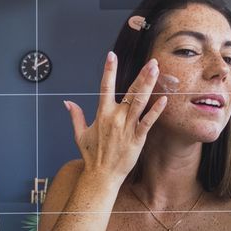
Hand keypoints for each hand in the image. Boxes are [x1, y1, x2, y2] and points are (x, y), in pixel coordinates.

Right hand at [64, 52, 167, 184]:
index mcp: (102, 114)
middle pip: (130, 91)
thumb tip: (67, 102)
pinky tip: (164, 99)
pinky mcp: (137, 139)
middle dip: (141, 75)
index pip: (105, 86)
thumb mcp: (79, 134)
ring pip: (140, 102)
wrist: (101, 176)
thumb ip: (75, 116)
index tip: (112, 55)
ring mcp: (127, 127)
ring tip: (156, 71)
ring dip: (149, 85)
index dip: (109, 70)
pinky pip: (148, 122)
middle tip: (151, 61)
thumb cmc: (91, 155)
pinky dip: (155, 111)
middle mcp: (115, 117)